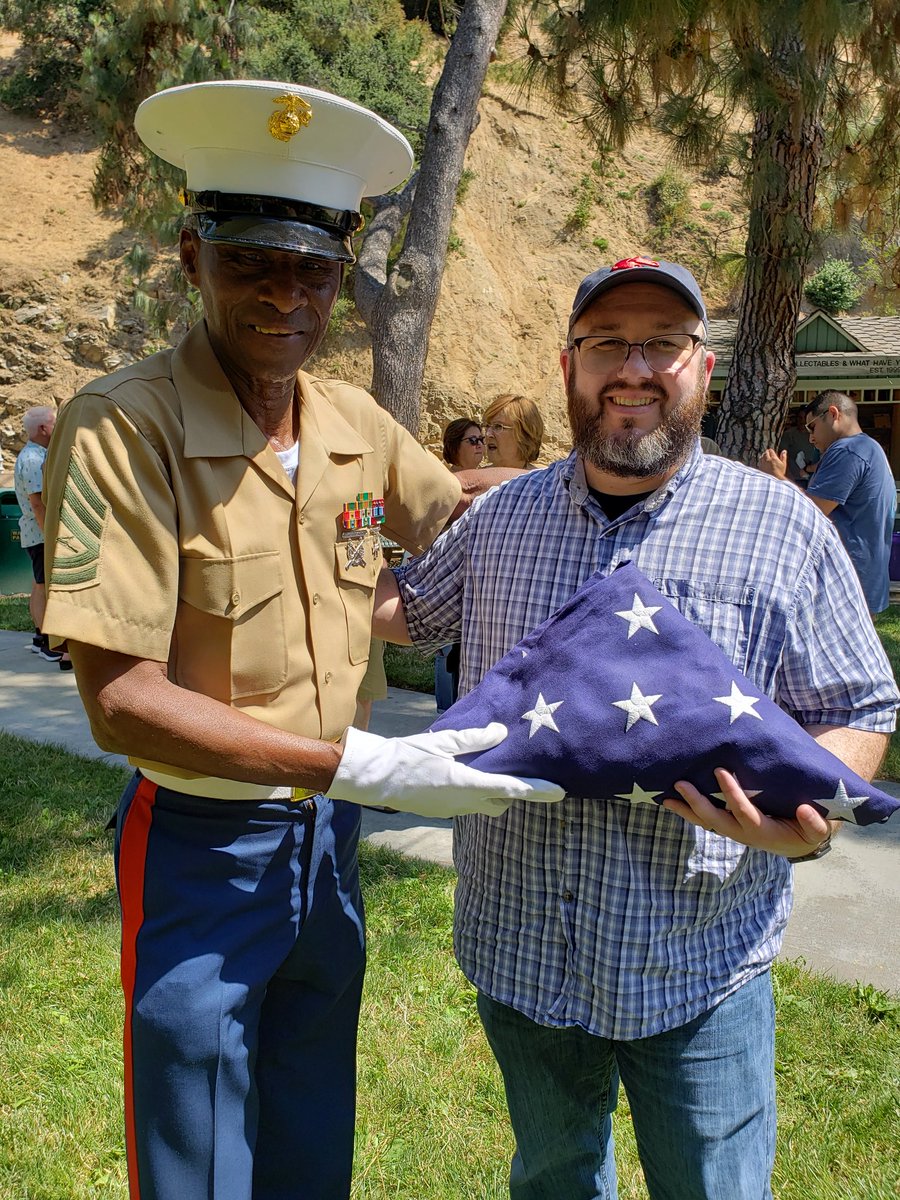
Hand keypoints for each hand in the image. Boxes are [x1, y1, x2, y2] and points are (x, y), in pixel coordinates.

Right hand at [326, 722, 564, 817]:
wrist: (375, 778)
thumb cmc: (407, 755)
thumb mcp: (443, 741)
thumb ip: (475, 739)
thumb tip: (502, 732)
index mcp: (468, 784)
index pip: (512, 789)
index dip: (538, 791)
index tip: (561, 792)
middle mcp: (464, 803)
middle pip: (502, 803)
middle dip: (512, 792)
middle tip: (515, 769)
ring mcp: (452, 811)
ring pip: (484, 804)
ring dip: (490, 791)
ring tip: (486, 768)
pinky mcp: (441, 812)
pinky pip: (466, 804)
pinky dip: (472, 792)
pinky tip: (461, 774)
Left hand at [662, 767, 836, 857]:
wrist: (800, 840)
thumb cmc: (808, 828)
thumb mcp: (818, 829)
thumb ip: (815, 824)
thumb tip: (806, 810)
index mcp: (765, 833)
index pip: (745, 813)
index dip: (732, 795)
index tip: (721, 772)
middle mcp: (744, 834)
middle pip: (717, 821)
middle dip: (698, 803)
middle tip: (680, 784)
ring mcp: (734, 830)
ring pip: (707, 822)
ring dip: (687, 810)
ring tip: (665, 797)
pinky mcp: (728, 824)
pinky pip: (706, 819)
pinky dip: (690, 810)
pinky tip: (672, 799)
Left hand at [757, 448, 787, 479]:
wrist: (773, 481)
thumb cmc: (779, 474)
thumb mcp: (783, 465)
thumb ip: (783, 457)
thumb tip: (784, 451)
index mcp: (773, 458)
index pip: (771, 451)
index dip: (771, 451)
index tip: (772, 452)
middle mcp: (767, 460)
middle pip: (765, 453)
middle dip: (767, 453)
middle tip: (769, 454)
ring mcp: (762, 464)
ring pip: (761, 457)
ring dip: (763, 456)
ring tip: (765, 458)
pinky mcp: (760, 467)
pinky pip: (759, 462)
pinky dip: (761, 461)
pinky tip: (762, 463)